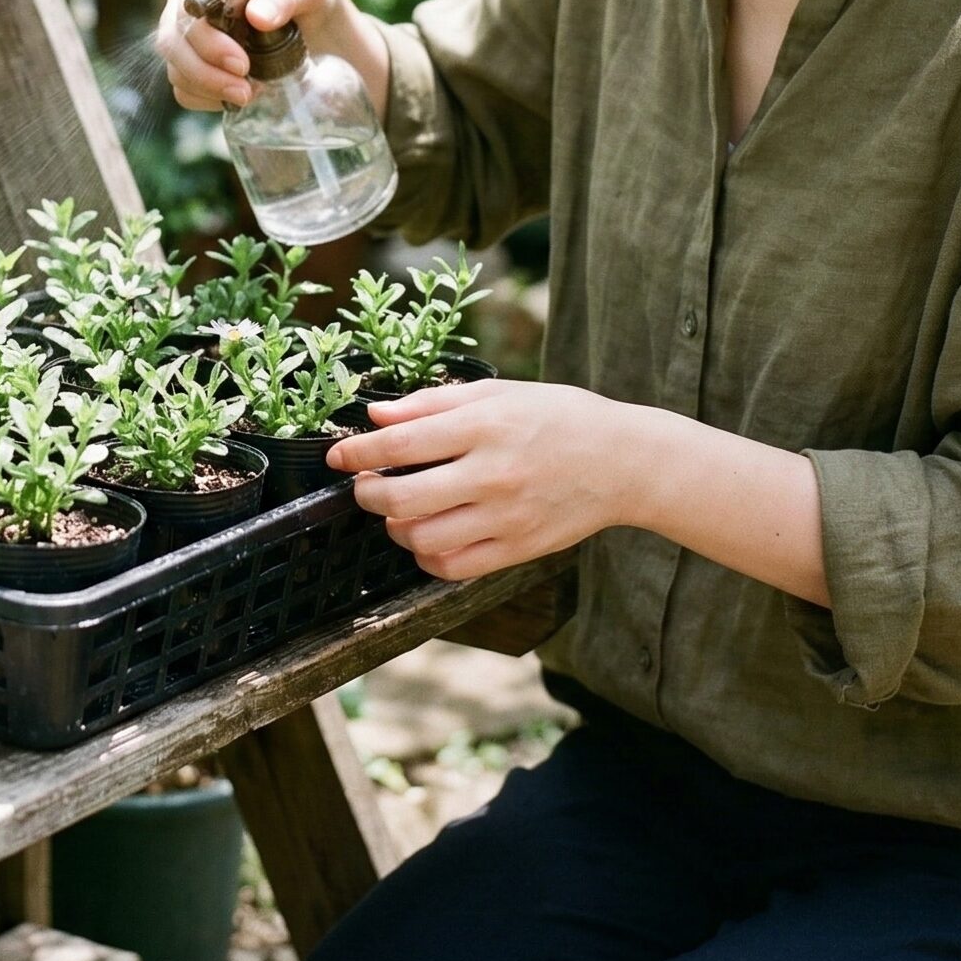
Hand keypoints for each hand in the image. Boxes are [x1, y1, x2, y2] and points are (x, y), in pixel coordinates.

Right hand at [155, 0, 352, 113]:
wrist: (320, 29)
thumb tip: (257, 16)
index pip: (189, 8)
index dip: (209, 41)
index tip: (242, 64)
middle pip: (173, 40)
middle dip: (206, 72)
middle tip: (246, 90)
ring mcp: (184, 30)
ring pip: (174, 66)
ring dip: (207, 88)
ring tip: (248, 94)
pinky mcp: (190, 60)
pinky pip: (181, 87)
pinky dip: (204, 99)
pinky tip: (234, 98)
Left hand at [326, 378, 635, 579]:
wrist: (623, 461)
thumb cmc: (557, 417)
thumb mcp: (496, 393)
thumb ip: (433, 403)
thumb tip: (377, 415)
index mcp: (485, 426)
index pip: (402, 443)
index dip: (359, 453)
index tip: (338, 457)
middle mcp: (493, 473)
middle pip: (404, 497)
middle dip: (368, 494)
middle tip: (364, 486)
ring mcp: (506, 516)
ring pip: (424, 538)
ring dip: (395, 527)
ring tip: (397, 511)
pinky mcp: (518, 548)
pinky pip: (455, 567)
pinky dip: (427, 558)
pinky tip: (426, 538)